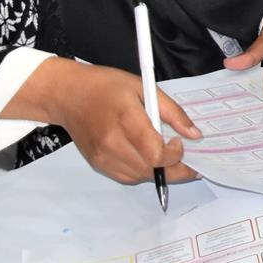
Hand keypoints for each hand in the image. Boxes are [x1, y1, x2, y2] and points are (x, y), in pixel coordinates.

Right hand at [9, 57, 199, 184]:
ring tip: (171, 158)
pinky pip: (128, 177)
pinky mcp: (98, 164)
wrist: (67, 95)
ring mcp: (103, 157)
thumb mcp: (144, 87)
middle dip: (176, 169)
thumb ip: (172, 112)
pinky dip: (143, 172)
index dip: (175, 154)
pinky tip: (149, 158)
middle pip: (151, 170)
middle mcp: (111, 143)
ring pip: (141, 177)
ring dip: (161, 172)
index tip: (181, 142)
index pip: (155, 153)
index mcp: (126, 119)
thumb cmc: (105, 86)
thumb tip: (194, 134)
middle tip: (190, 161)